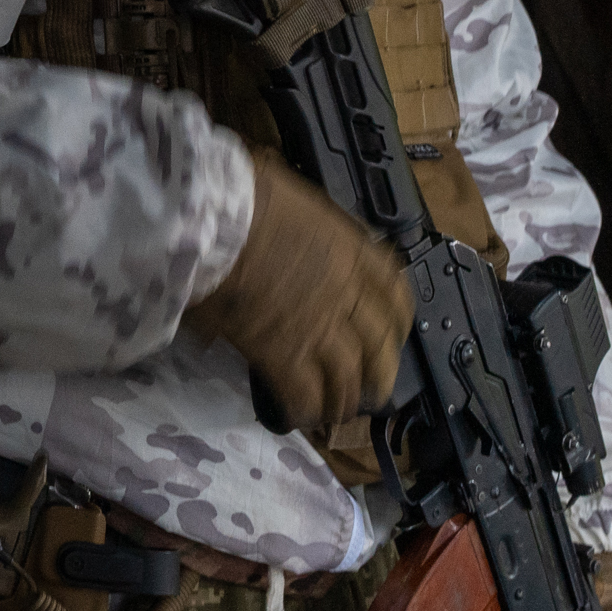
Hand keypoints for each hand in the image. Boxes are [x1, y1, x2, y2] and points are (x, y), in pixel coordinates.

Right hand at [184, 148, 411, 432]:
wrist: (212, 218)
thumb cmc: (242, 195)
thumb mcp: (291, 198)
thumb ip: (305, 228)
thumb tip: (290, 244)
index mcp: (350, 249)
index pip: (393, 288)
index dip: (399, 316)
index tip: (396, 329)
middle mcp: (346, 292)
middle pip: (379, 342)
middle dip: (381, 370)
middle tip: (375, 388)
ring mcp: (319, 327)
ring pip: (349, 376)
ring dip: (345, 399)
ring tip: (338, 413)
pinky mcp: (284, 354)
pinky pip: (304, 393)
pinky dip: (304, 409)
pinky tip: (298, 415)